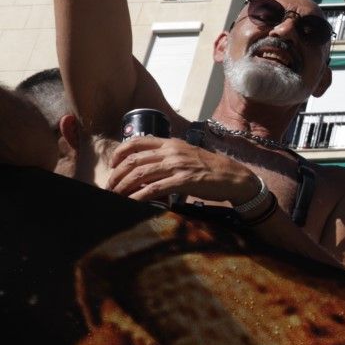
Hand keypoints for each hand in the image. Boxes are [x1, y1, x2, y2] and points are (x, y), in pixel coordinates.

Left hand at [106, 136, 261, 204]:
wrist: (234, 177)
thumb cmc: (210, 168)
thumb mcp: (187, 154)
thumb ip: (167, 156)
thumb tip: (145, 166)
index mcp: (171, 143)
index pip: (136, 142)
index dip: (119, 153)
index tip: (113, 165)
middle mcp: (172, 151)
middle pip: (134, 160)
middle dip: (117, 175)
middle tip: (110, 187)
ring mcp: (178, 166)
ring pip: (140, 174)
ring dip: (124, 187)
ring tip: (116, 196)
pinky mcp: (184, 181)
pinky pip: (155, 189)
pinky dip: (139, 196)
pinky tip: (132, 202)